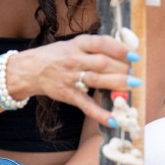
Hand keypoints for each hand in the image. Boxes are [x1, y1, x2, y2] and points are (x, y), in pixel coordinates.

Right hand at [22, 33, 138, 127]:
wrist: (29, 70)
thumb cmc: (55, 56)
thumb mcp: (72, 44)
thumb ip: (93, 47)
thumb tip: (122, 51)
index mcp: (77, 44)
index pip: (101, 43)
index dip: (119, 49)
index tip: (134, 56)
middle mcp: (74, 59)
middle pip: (102, 63)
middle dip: (122, 68)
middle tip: (134, 74)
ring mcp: (70, 78)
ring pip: (97, 80)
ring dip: (117, 83)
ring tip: (133, 85)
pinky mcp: (68, 95)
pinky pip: (86, 105)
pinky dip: (100, 114)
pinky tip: (113, 120)